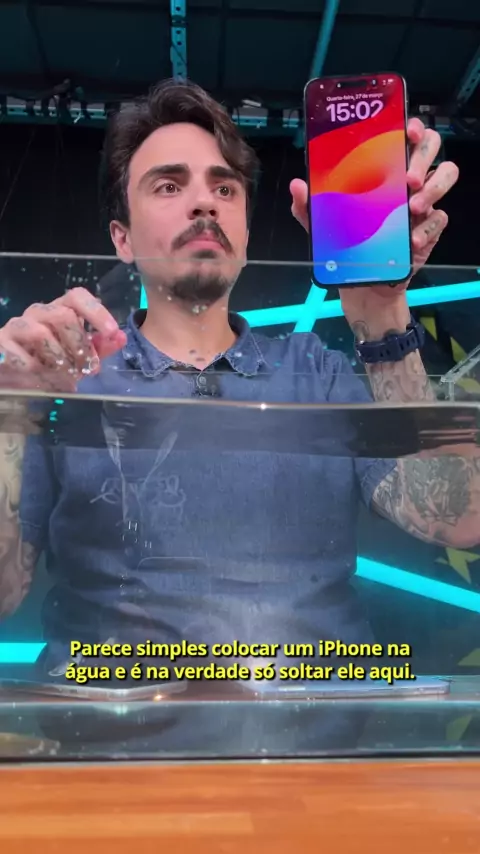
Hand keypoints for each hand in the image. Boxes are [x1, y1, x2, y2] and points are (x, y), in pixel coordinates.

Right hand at [0, 287, 126, 392]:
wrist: (10, 373)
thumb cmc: (47, 362)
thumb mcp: (77, 356)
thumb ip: (99, 347)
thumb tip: (121, 338)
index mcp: (59, 310)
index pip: (77, 297)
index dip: (96, 311)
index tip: (112, 331)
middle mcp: (38, 313)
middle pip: (64, 316)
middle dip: (80, 345)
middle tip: (88, 369)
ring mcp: (17, 326)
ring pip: (42, 335)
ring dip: (59, 361)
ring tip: (66, 379)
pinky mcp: (2, 343)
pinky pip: (23, 356)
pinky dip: (38, 373)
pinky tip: (43, 383)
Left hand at [290, 118, 458, 333]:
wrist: (362, 284)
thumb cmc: (346, 243)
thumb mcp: (322, 224)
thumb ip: (308, 205)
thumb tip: (297, 185)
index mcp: (384, 168)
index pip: (406, 135)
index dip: (413, 127)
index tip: (408, 132)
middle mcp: (407, 179)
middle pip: (432, 147)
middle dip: (422, 157)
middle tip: (407, 179)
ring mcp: (423, 202)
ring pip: (446, 174)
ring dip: (433, 187)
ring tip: (413, 206)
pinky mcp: (430, 229)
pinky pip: (440, 219)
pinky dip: (427, 228)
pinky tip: (412, 239)